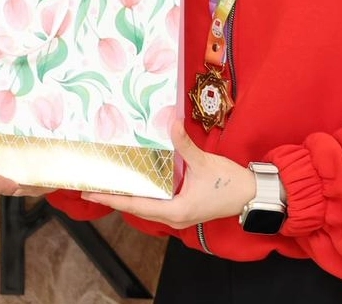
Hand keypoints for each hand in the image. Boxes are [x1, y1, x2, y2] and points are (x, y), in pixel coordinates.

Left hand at [80, 123, 254, 227]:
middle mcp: (173, 218)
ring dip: (127, 198)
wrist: (252, 196)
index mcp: (175, 211)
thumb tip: (172, 122)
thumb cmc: (229, 183)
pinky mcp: (183, 210)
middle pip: (136, 208)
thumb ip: (185, 144)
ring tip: (106, 187)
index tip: (91, 194)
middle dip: (114, 198)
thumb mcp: (204, 162)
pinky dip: (142, 196)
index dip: (112, 199)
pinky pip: (156, 205)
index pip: (136, 205)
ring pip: (145, 208)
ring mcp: (178, 216)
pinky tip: (133, 186)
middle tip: (89, 189)